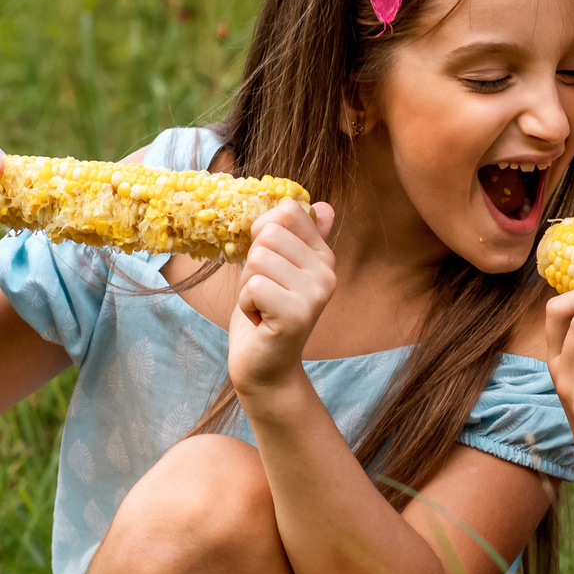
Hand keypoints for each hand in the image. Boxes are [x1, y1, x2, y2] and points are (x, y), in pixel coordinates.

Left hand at [228, 200, 338, 393]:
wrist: (265, 368)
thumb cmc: (264, 315)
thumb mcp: (278, 270)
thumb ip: (298, 239)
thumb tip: (324, 206)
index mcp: (323, 257)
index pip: (289, 210)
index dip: (263, 231)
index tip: (266, 262)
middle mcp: (327, 272)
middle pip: (269, 234)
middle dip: (252, 263)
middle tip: (263, 292)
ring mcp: (315, 294)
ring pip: (259, 259)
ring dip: (248, 285)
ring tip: (262, 306)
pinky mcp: (298, 314)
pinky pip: (254, 285)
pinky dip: (247, 304)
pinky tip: (260, 320)